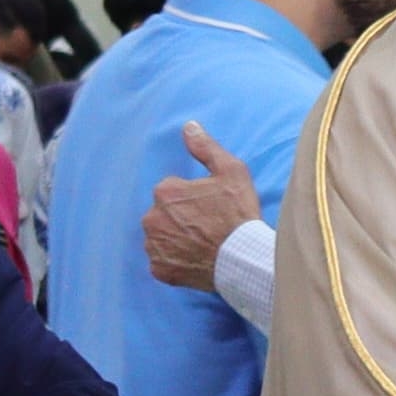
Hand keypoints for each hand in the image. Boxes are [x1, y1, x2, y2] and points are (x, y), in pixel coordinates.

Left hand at [144, 125, 262, 291]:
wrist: (243, 258)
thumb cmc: (239, 214)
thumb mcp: (231, 172)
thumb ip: (205, 148)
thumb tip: (188, 126)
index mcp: (165, 191)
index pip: (172, 191)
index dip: (193, 199)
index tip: (211, 207)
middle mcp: (151, 218)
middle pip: (163, 214)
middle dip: (180, 218)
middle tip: (207, 227)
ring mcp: (154, 246)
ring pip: (161, 237)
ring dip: (175, 238)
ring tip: (202, 244)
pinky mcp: (159, 269)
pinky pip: (162, 261)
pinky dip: (175, 260)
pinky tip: (196, 259)